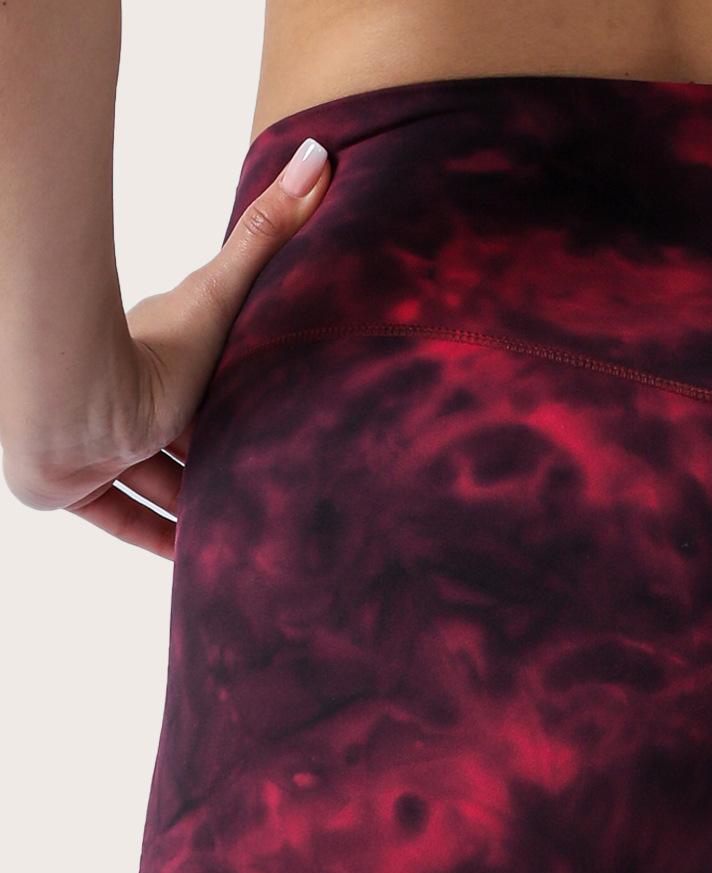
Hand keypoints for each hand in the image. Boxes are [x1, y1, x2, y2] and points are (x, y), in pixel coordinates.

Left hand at [2, 136, 330, 559]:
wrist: (73, 399)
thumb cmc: (150, 345)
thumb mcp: (225, 294)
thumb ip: (269, 230)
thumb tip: (320, 153)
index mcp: (158, 357)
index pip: (202, 378)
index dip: (233, 396)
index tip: (270, 412)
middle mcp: (126, 403)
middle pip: (183, 437)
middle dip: (221, 458)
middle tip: (272, 482)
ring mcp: (99, 449)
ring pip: (157, 484)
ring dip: (197, 505)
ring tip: (250, 532)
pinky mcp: (75, 489)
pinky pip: (123, 521)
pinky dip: (156, 539)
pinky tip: (193, 561)